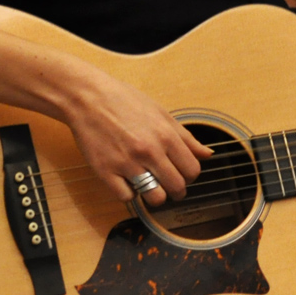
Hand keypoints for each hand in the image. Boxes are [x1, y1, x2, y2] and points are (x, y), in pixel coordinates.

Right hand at [61, 71, 212, 207]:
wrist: (87, 97)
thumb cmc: (124, 101)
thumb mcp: (161, 113)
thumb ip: (186, 137)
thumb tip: (208, 154)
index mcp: (166, 135)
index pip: (192, 170)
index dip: (190, 176)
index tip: (183, 175)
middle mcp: (149, 151)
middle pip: (177, 187)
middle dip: (177, 191)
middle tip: (170, 187)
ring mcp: (127, 163)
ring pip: (155, 198)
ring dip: (156, 197)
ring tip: (151, 187)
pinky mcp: (106, 171)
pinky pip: (126, 197)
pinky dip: (129, 193)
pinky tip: (127, 181)